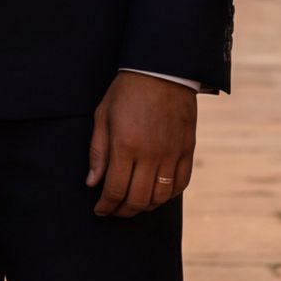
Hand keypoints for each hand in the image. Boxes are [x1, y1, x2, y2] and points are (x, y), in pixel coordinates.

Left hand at [87, 70, 198, 217]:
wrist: (162, 69)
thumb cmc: (127, 90)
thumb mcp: (103, 115)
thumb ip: (98, 151)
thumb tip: (92, 184)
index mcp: (126, 145)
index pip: (115, 190)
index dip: (106, 206)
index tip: (100, 210)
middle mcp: (151, 153)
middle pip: (138, 199)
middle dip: (123, 211)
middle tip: (114, 210)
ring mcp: (172, 153)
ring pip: (160, 197)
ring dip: (145, 206)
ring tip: (133, 203)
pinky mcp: (187, 150)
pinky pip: (180, 184)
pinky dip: (168, 195)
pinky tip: (156, 193)